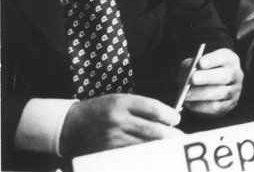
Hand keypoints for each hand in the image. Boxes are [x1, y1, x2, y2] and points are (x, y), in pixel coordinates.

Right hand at [60, 94, 182, 156]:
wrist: (69, 126)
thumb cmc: (99, 111)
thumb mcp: (119, 100)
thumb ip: (142, 108)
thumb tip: (169, 120)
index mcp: (121, 102)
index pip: (154, 109)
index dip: (170, 115)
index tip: (176, 119)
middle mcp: (117, 120)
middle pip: (154, 130)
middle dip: (172, 135)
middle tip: (181, 137)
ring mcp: (112, 139)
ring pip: (146, 146)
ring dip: (162, 147)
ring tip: (171, 147)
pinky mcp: (107, 154)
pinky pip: (133, 156)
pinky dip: (146, 156)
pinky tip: (154, 156)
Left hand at [181, 48, 242, 117]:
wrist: (207, 91)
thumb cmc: (200, 74)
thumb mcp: (195, 65)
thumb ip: (190, 65)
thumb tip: (188, 71)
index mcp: (229, 60)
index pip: (224, 57)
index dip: (213, 60)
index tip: (200, 63)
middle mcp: (236, 74)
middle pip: (225, 75)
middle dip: (207, 77)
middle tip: (192, 79)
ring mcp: (235, 91)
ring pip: (220, 92)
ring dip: (201, 94)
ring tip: (186, 94)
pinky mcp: (230, 105)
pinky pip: (216, 107)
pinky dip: (201, 106)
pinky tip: (190, 103)